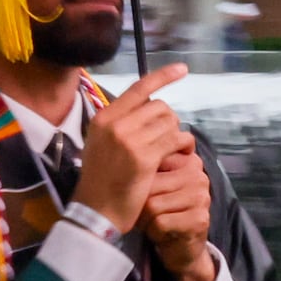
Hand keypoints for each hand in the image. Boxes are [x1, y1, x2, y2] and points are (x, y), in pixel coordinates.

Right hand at [68, 63, 193, 232]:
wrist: (96, 211)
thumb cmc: (100, 180)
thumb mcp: (100, 144)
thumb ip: (119, 124)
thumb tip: (148, 106)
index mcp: (104, 118)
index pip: (138, 88)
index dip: (163, 76)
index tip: (182, 69)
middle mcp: (115, 124)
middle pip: (159, 106)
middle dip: (170, 121)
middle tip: (167, 139)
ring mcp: (130, 140)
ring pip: (170, 122)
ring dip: (177, 134)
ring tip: (174, 149)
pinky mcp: (145, 158)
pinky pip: (176, 140)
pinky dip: (184, 146)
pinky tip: (182, 155)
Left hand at [143, 149, 219, 280]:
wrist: (182, 246)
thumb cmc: (162, 212)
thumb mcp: (153, 185)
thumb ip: (146, 167)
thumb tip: (124, 150)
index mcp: (187, 160)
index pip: (153, 159)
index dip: (138, 179)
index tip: (141, 191)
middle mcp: (198, 175)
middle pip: (149, 183)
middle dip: (140, 202)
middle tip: (146, 212)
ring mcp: (201, 197)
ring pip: (152, 204)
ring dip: (145, 219)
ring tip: (154, 221)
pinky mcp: (199, 219)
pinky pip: (160, 222)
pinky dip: (153, 231)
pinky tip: (161, 232)